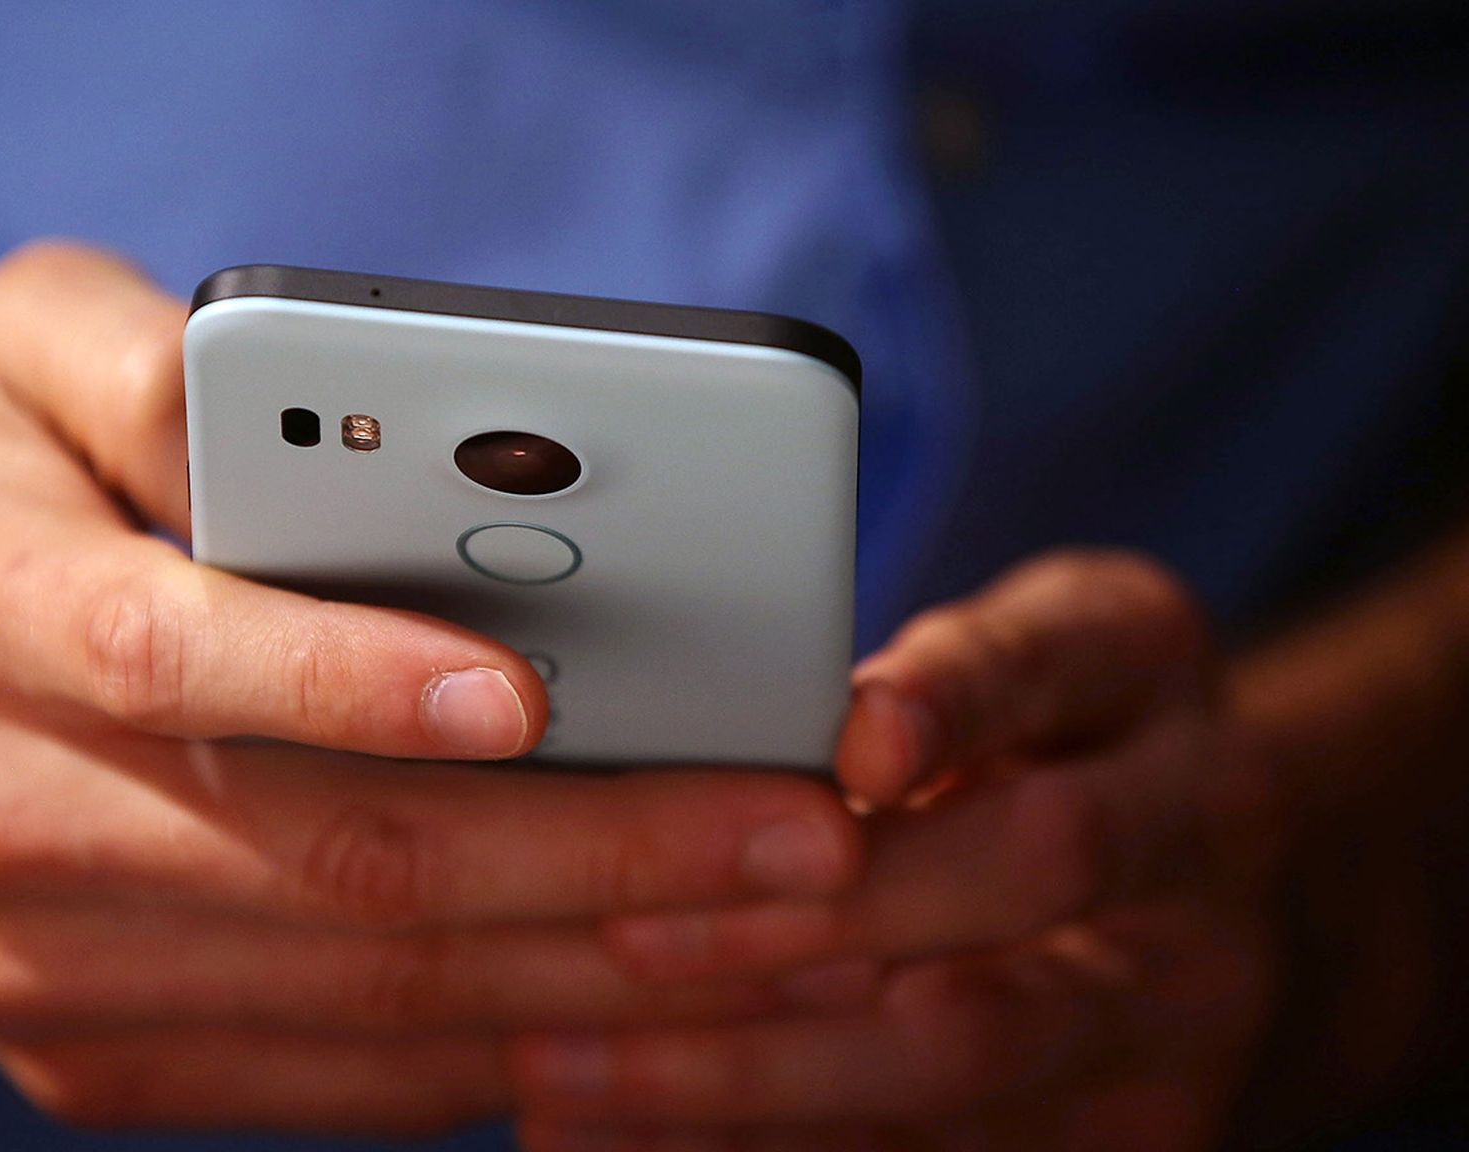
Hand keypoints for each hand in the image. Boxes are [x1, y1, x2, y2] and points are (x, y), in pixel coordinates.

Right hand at [0, 244, 866, 1134]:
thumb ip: (165, 358)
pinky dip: (508, 1041)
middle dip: (592, 859)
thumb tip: (342, 417)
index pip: (171, 657)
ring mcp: (40, 973)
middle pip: (325, 863)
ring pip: (362, 992)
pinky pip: (337, 1075)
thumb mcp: (8, 346)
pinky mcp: (92, 1057)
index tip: (538, 685)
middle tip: (797, 833)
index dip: (350, 680)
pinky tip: (652, 989)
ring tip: (779, 921)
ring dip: (593, 968)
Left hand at [512, 553, 1284, 1149]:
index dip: (951, 699)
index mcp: (1141, 667)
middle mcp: (1196, 834)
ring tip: (571, 1070)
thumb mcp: (991, 656)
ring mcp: (1179, 1005)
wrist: (1181, 891)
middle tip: (625, 938)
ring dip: (753, 1072)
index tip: (852, 739)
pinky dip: (769, 1146)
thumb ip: (884, 686)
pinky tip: (622, 1138)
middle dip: (818, 914)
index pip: (1050, 662)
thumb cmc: (1031, 734)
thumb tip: (672, 742)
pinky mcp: (1134, 1134)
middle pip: (1034, 872)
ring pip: (970, 1055)